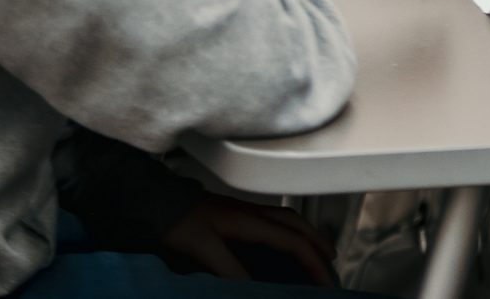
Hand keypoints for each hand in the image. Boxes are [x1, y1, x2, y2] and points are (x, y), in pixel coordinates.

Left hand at [162, 193, 335, 286]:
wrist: (158, 201)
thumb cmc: (177, 220)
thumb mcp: (202, 248)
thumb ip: (228, 268)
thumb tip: (251, 287)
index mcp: (248, 220)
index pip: (291, 240)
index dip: (311, 260)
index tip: (321, 279)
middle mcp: (251, 212)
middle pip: (296, 224)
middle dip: (318, 242)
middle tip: (331, 261)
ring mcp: (244, 211)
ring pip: (287, 219)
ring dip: (305, 234)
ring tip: (315, 250)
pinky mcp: (236, 213)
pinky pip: (275, 220)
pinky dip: (289, 231)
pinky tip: (283, 241)